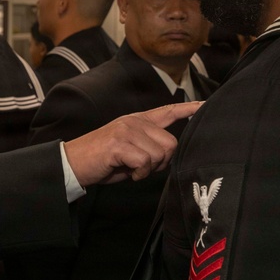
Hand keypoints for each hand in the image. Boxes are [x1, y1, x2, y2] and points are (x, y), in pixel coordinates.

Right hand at [63, 102, 200, 186]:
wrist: (73, 162)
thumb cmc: (103, 160)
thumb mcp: (129, 150)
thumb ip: (149, 146)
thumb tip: (167, 155)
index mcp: (138, 120)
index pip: (169, 111)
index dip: (189, 109)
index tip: (205, 105)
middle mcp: (134, 121)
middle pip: (170, 144)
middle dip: (160, 163)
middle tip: (141, 167)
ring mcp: (127, 130)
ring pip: (158, 155)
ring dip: (147, 170)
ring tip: (129, 168)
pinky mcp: (120, 143)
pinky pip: (144, 163)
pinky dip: (138, 174)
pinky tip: (125, 171)